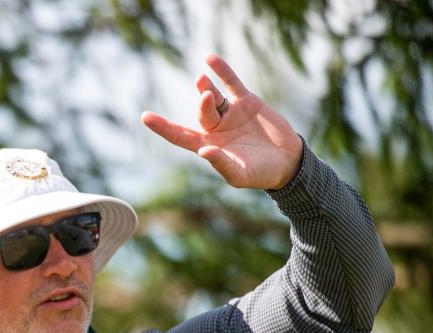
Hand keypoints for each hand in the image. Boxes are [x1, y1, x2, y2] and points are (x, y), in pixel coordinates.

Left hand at [141, 53, 302, 189]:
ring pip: (213, 97)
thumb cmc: (259, 174)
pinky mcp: (247, 102)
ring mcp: (230, 113)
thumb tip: (203, 150)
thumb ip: (221, 163)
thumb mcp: (239, 173)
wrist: (287, 161)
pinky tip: (210, 58)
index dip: (163, 127)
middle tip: (206, 97)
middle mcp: (215, 128)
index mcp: (208, 146)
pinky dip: (222, 71)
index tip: (145, 117)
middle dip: (202, 104)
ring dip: (206, 87)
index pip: (179, 136)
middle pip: (202, 113)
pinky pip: (231, 83)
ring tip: (200, 79)